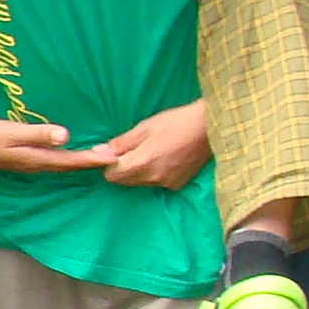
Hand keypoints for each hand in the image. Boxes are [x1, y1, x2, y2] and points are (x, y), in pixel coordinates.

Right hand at [0, 117, 113, 172]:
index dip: (92, 159)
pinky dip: (70, 159)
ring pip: (65, 165)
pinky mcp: (29, 160)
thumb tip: (65, 136)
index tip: (113, 157)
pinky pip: (56, 162)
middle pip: (71, 165)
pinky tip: (75, 155)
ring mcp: (33, 164)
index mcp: (38, 159)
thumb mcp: (12, 132)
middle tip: (116, 157)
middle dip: (92, 161)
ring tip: (101, 156)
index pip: (71, 160)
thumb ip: (38, 134)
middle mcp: (39, 164)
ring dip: (83, 161)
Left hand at [94, 100, 208, 189]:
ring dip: (138, 171)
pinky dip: (154, 174)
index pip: (111, 176)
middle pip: (124, 181)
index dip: (109, 164)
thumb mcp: (144, 127)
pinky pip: (156, 183)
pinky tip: (165, 158)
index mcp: (142, 163)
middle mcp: (153, 179)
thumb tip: (98, 152)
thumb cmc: (176, 122)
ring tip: (152, 151)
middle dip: (123, 168)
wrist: (210, 128)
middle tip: (134, 149)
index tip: (116, 152)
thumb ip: (121, 143)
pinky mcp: (178, 186)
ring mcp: (166, 184)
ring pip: (140, 183)